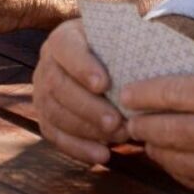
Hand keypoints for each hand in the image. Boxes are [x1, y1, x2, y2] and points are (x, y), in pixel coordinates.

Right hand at [33, 18, 128, 163]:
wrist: (105, 65)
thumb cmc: (118, 51)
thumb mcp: (121, 39)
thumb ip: (129, 44)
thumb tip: (151, 51)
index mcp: (64, 38)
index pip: (66, 48)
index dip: (81, 67)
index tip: (104, 84)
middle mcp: (47, 63)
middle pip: (58, 86)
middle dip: (87, 107)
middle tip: (116, 122)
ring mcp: (42, 92)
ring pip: (55, 113)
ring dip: (86, 129)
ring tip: (118, 137)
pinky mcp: (45, 116)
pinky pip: (54, 135)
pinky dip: (77, 148)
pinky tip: (101, 155)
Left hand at [121, 77, 193, 193]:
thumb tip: (167, 93)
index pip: (178, 93)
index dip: (147, 93)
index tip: (128, 93)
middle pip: (168, 130)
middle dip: (142, 124)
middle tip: (129, 119)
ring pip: (175, 162)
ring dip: (156, 150)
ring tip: (148, 139)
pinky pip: (193, 185)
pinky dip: (179, 171)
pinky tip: (174, 161)